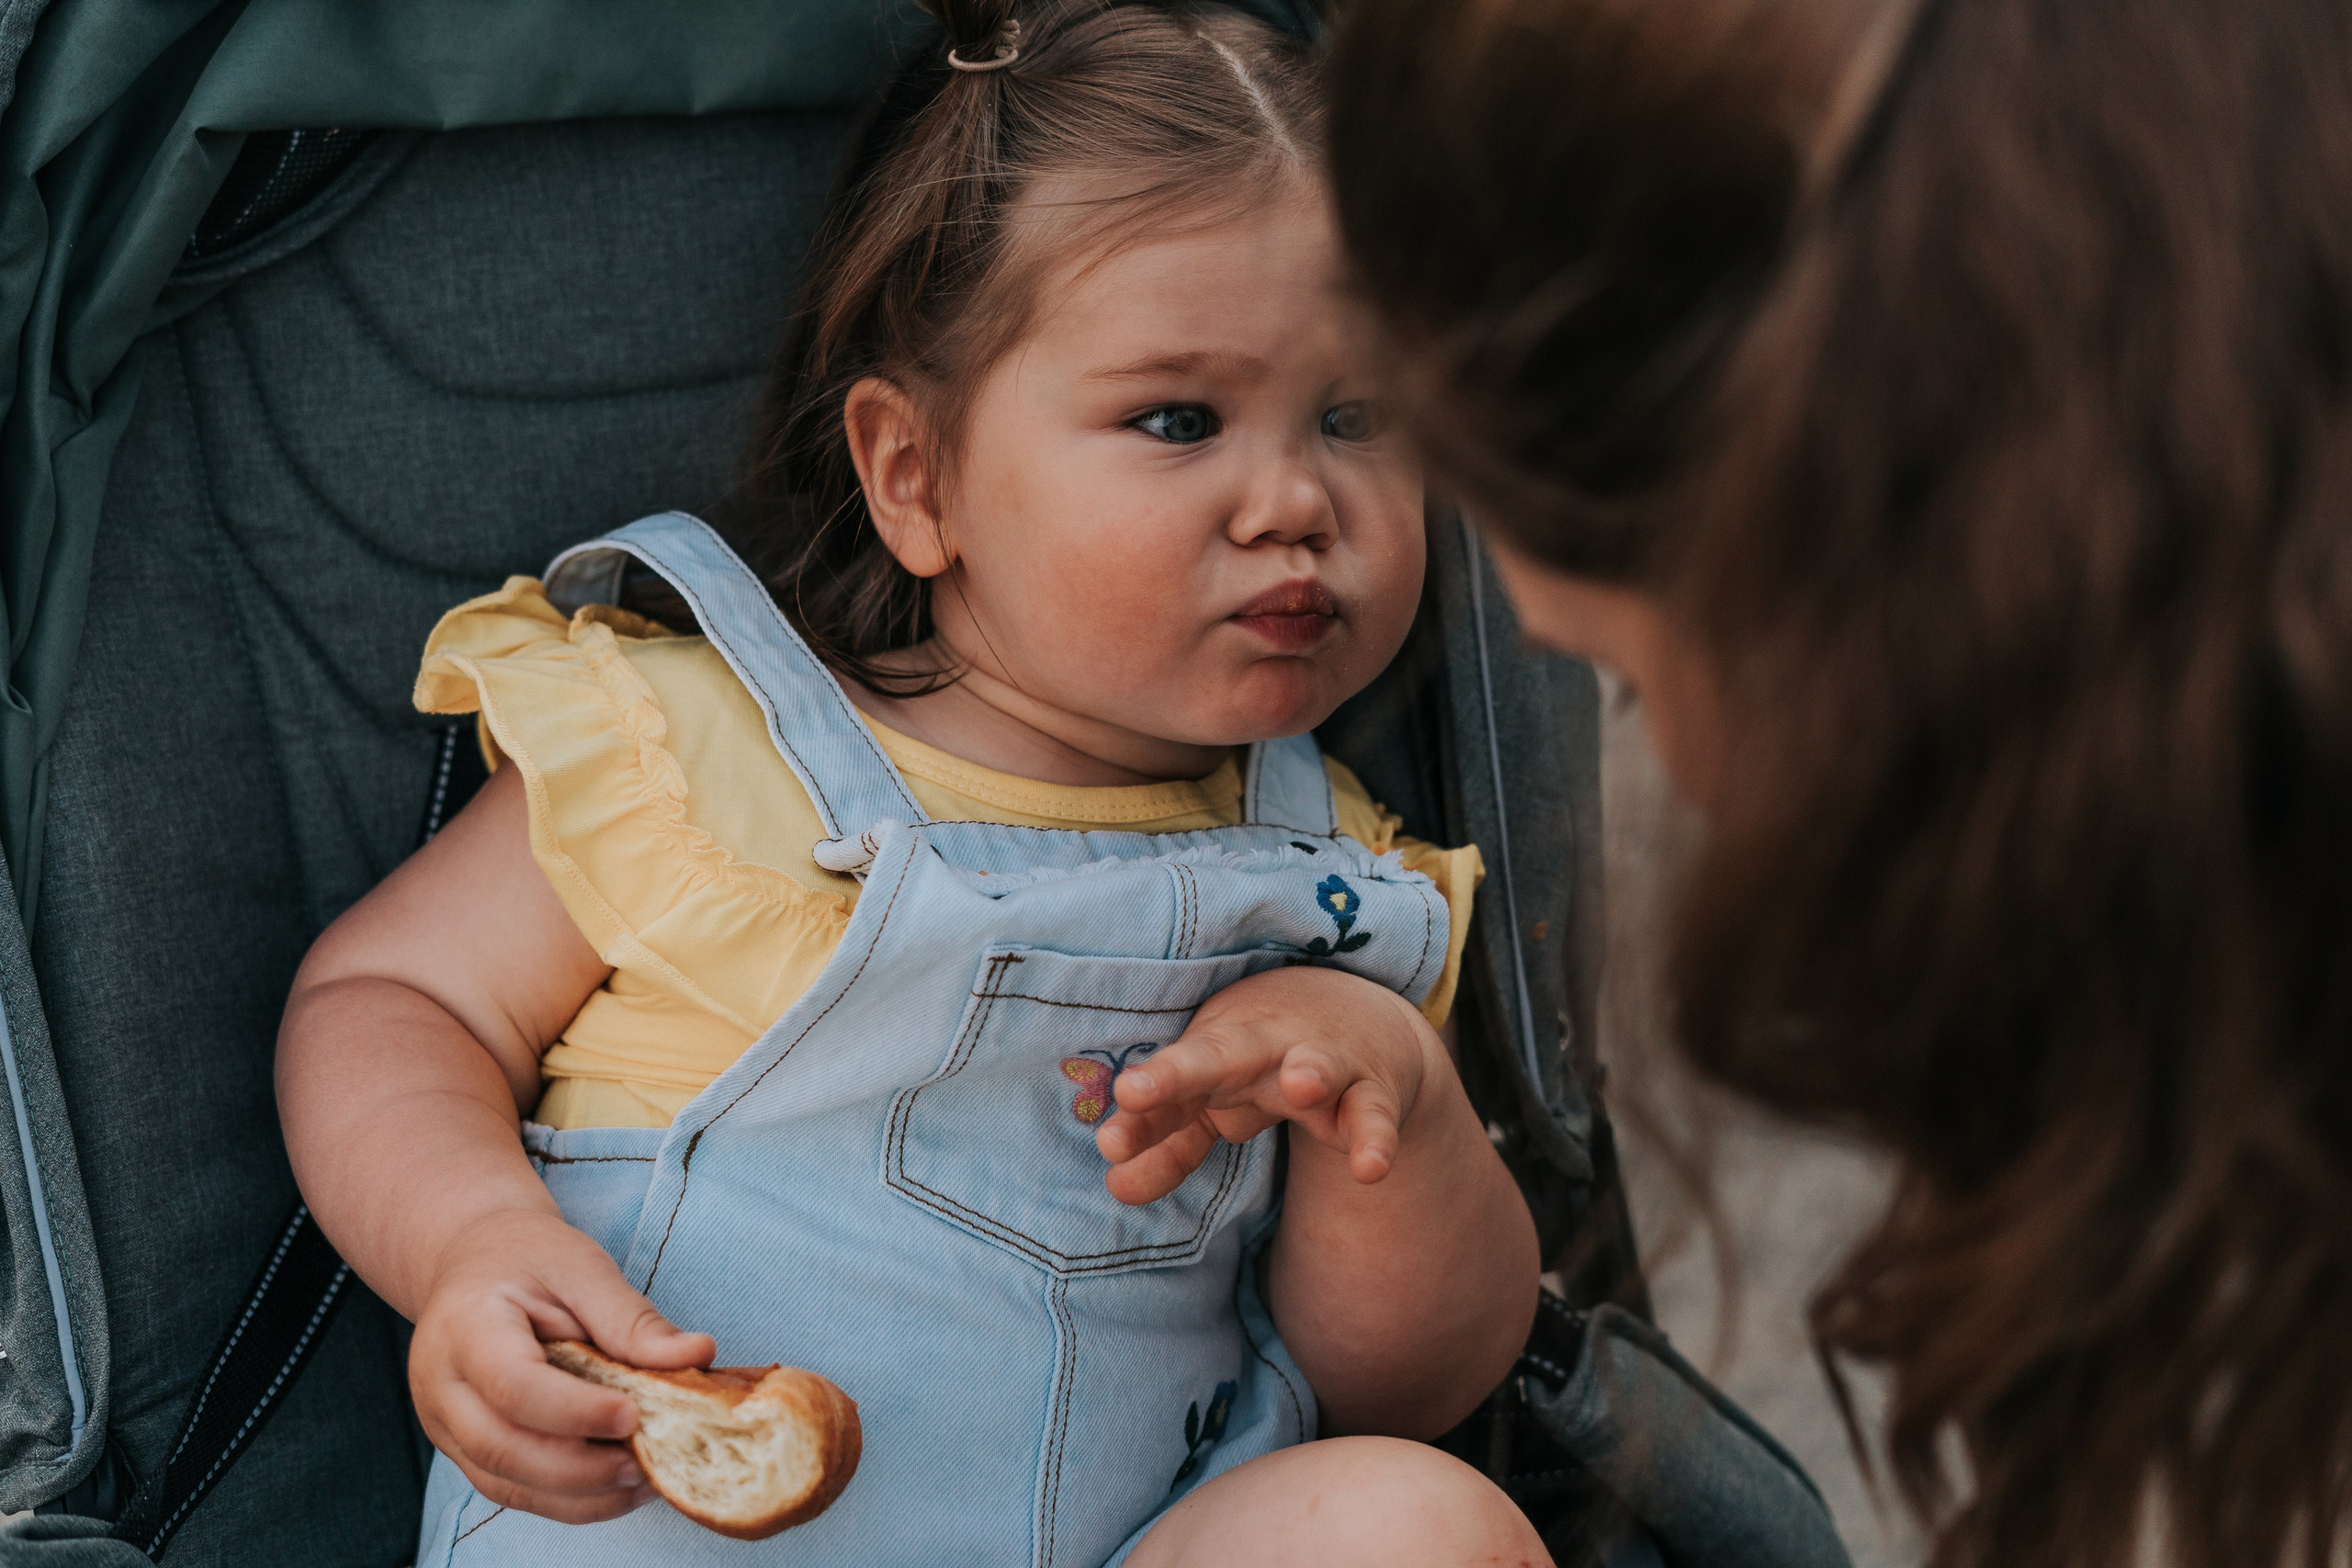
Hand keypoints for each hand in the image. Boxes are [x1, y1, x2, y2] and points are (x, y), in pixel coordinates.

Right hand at [409, 1207, 715, 1522]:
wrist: (475, 1263)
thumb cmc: (529, 1259)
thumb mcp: (582, 1267)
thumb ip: (631, 1318)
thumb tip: (697, 1355)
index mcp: (465, 1327)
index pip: (513, 1386)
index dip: (575, 1410)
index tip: (635, 1415)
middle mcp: (441, 1386)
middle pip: (503, 1449)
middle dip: (582, 1469)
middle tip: (650, 1462)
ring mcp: (445, 1426)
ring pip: (505, 1485)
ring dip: (581, 1495)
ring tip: (647, 1479)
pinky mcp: (464, 1450)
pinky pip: (513, 1490)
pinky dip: (570, 1500)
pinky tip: (620, 1487)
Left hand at [1094, 966, 1440, 1204]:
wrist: (1359, 1017)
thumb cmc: (1263, 1061)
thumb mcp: (1212, 1098)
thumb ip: (1168, 1145)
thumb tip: (1115, 1187)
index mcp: (1214, 1051)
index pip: (1168, 1082)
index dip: (1139, 1106)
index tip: (1108, 1136)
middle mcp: (1262, 1049)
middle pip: (1218, 1056)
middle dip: (1177, 1073)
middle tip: (1132, 1092)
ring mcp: (1322, 1062)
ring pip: (1315, 1065)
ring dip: (1309, 1071)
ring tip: (1302, 1084)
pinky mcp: (1372, 1090)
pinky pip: (1373, 1114)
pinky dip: (1375, 1137)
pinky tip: (1370, 1169)